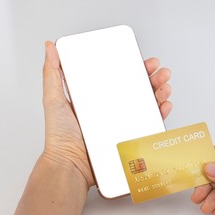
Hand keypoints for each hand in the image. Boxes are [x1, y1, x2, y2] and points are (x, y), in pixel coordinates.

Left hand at [42, 41, 171, 188]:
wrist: (70, 167)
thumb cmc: (60, 138)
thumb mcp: (54, 100)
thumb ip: (52, 74)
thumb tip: (50, 47)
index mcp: (99, 98)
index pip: (121, 78)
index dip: (135, 68)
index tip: (144, 61)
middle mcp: (113, 110)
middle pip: (139, 89)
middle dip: (154, 78)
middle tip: (160, 72)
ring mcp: (123, 124)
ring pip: (148, 104)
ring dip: (160, 93)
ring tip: (164, 86)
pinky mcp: (131, 138)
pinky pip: (150, 124)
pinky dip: (161, 114)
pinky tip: (164, 106)